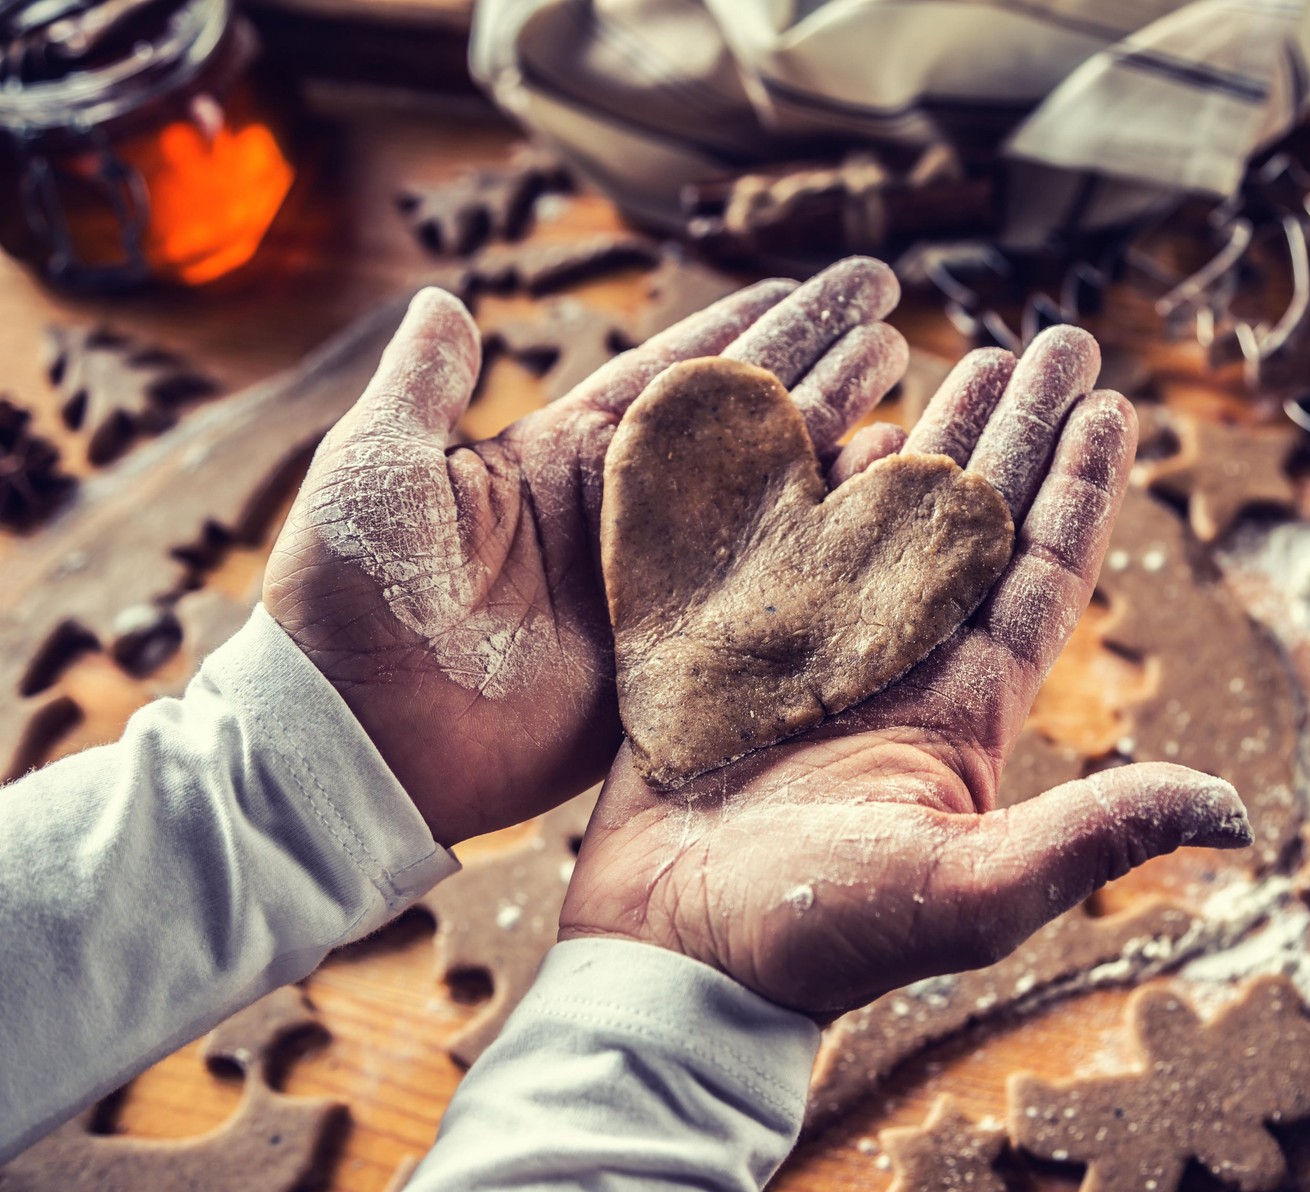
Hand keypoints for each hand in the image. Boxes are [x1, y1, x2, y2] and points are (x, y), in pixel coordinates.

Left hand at [265, 259, 906, 845]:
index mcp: (567, 458)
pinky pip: (762, 607)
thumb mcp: (378, 470)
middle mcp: (626, 516)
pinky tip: (880, 524)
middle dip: (821, 369)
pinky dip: (823, 566)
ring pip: (771, 509)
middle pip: (747, 429)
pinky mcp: (671, 664)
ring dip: (838, 454)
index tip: (816, 286)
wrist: (356, 738)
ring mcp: (656, 590)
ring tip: (913, 402)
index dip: (750, 328)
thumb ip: (426, 387)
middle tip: (893, 318)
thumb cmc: (348, 598)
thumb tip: (445, 298)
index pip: (679, 376)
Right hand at [559, 327, 1251, 1018]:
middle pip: (972, 521)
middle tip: (1047, 339)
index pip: (1039, 574)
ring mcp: (811, 655)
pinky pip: (775, 537)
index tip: (1112, 404)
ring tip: (954, 350)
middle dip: (1013, 427)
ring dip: (922, 434)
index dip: (1078, 486)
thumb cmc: (823, 941)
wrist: (675, 963)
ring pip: (879, 515)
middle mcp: (898, 670)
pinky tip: (830, 409)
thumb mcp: (974, 889)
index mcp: (963, 712)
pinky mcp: (730, 649)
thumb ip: (1093, 834)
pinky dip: (800, 470)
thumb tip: (1235, 812)